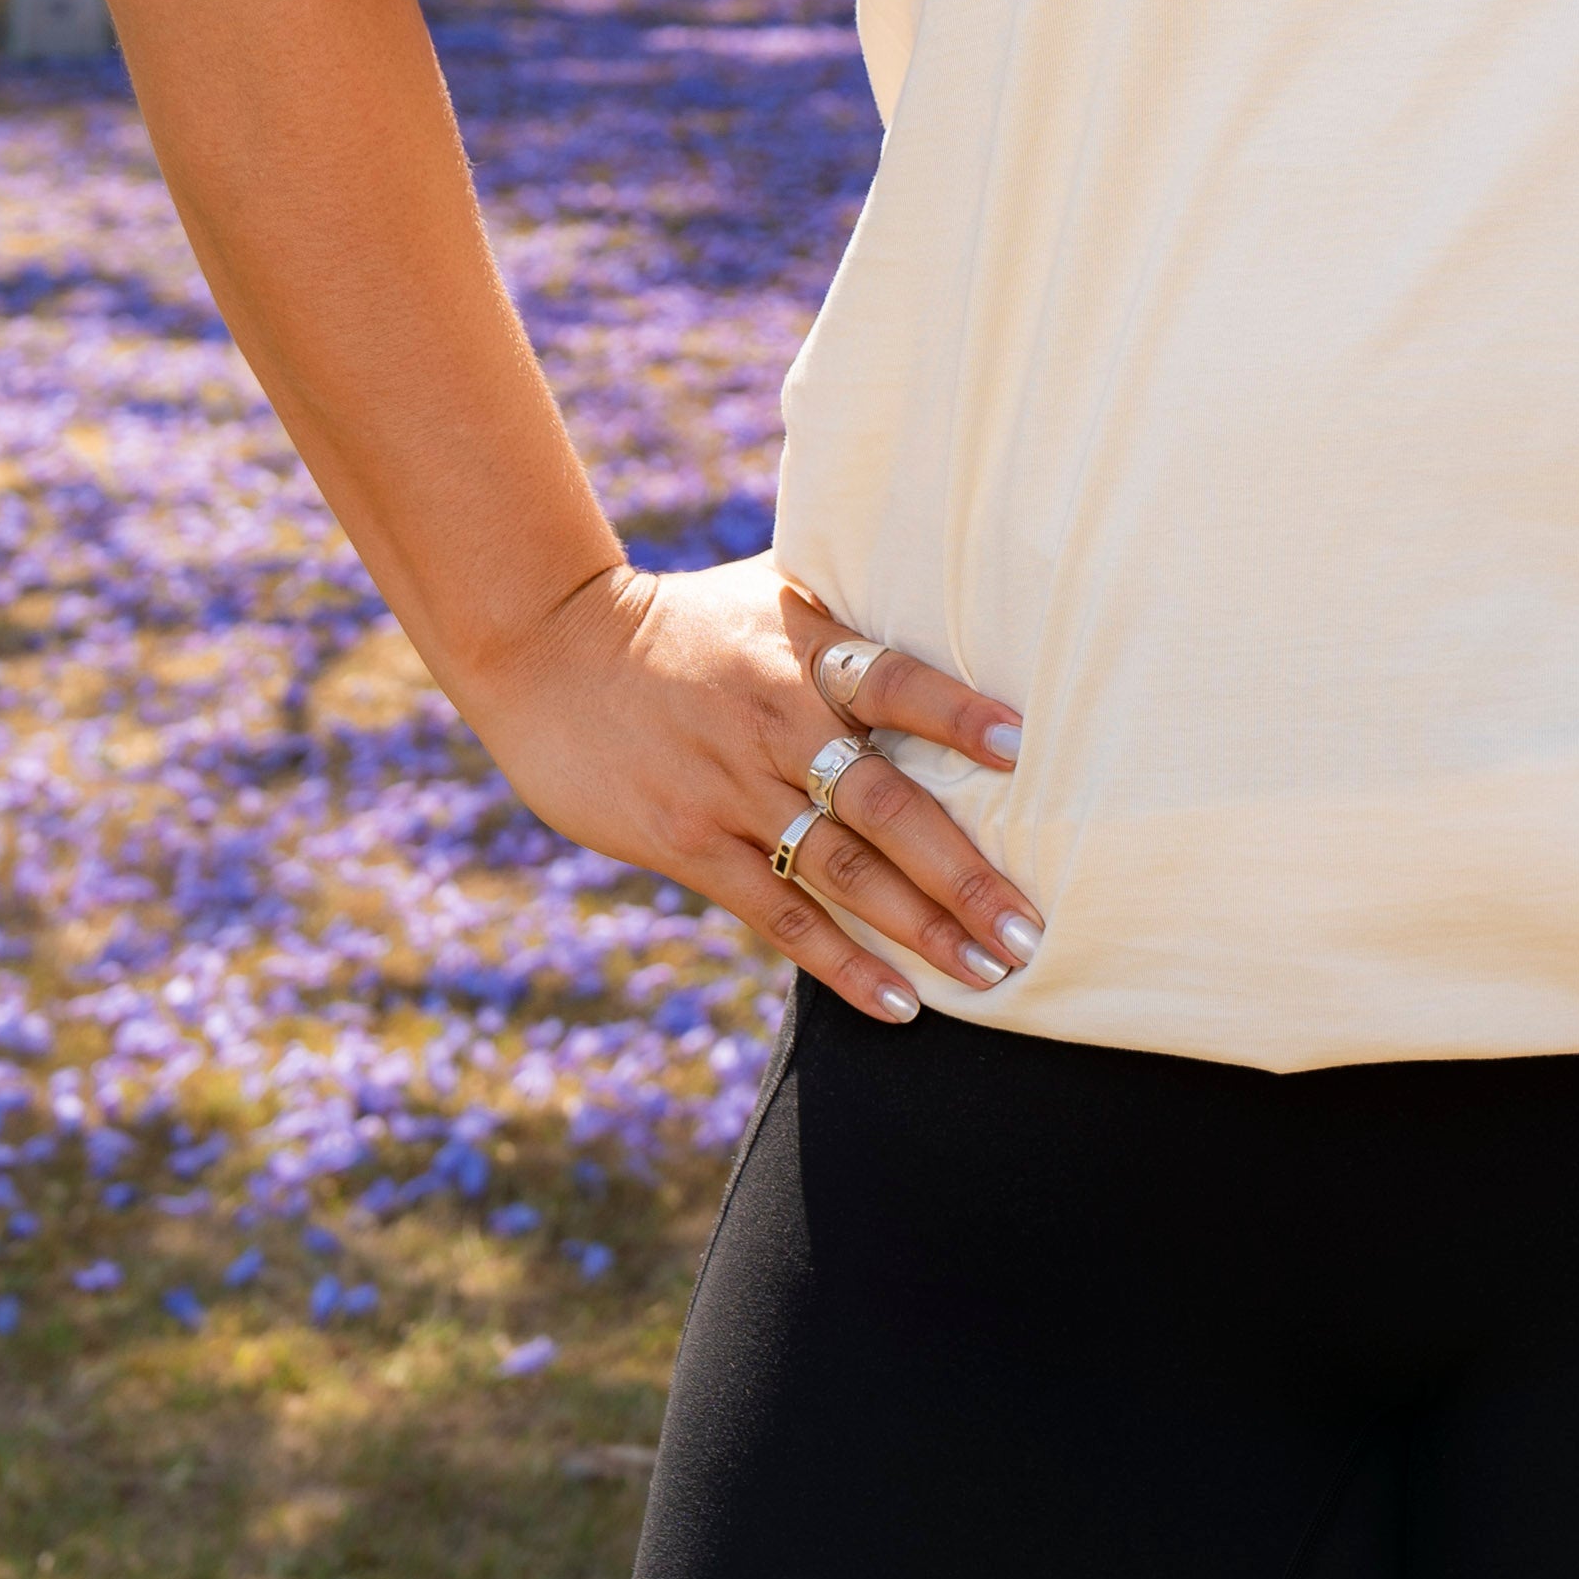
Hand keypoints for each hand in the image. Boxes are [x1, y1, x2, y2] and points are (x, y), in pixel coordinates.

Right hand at [457, 561, 1041, 1025]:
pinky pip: (780, 915)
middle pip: (884, 803)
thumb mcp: (766, 592)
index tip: (1020, 748)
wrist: (550, 649)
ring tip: (988, 970)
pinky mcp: (689, 844)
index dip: (954, 712)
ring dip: (921, 926)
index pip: (892, 681)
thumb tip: (943, 577)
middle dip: (963, 872)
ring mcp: (730, 790)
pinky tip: (898, 1001)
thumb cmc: (683, 620)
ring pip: (842, 871)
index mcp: (801, 653)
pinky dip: (842, 961)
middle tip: (1027, 928)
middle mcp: (773, 723)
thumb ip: (846, 609)